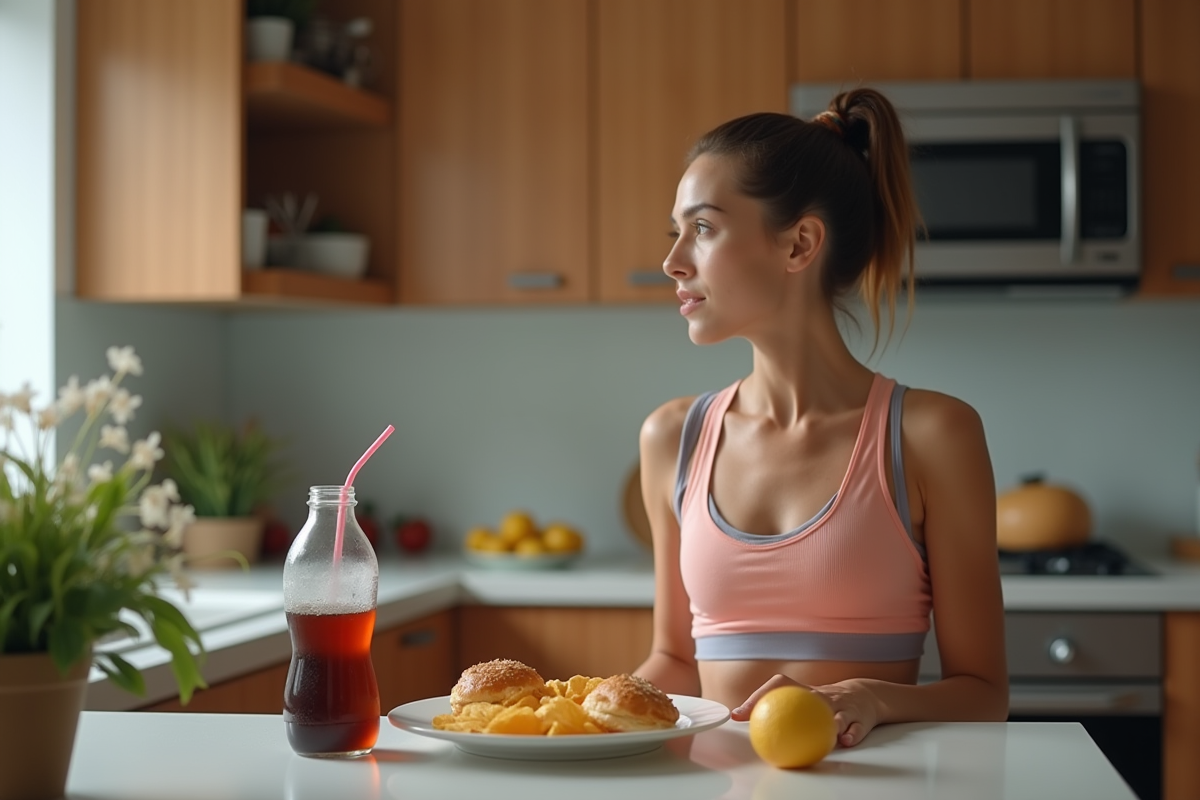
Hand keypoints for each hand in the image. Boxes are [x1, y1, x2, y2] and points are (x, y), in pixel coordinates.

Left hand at [731, 675, 881, 747]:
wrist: (862, 696)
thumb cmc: (823, 703)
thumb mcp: (801, 701)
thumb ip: (772, 707)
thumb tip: (737, 716)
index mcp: (805, 691)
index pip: (779, 685)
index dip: (759, 696)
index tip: (741, 713)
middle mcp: (824, 697)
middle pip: (812, 698)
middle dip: (800, 707)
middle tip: (785, 722)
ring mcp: (844, 707)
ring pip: (839, 714)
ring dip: (833, 723)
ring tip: (829, 733)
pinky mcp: (860, 719)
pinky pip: (856, 727)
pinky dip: (851, 734)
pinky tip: (845, 740)